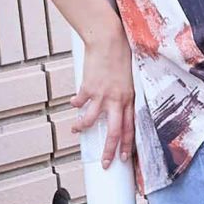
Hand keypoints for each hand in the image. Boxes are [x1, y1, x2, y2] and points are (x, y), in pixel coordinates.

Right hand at [69, 16, 134, 169]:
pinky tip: (73, 103)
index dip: (127, 145)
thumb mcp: (129, 78)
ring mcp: (102, 95)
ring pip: (91, 120)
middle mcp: (117, 100)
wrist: (109, 39)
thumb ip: (123, 94)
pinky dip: (75, 104)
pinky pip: (80, 102)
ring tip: (75, 130)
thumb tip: (116, 106)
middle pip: (114, 132)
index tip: (123, 158)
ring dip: (82, 128)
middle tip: (104, 164)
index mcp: (129, 99)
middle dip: (109, 151)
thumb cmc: (121, 55)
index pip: (130, 128)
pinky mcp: (89, 87)